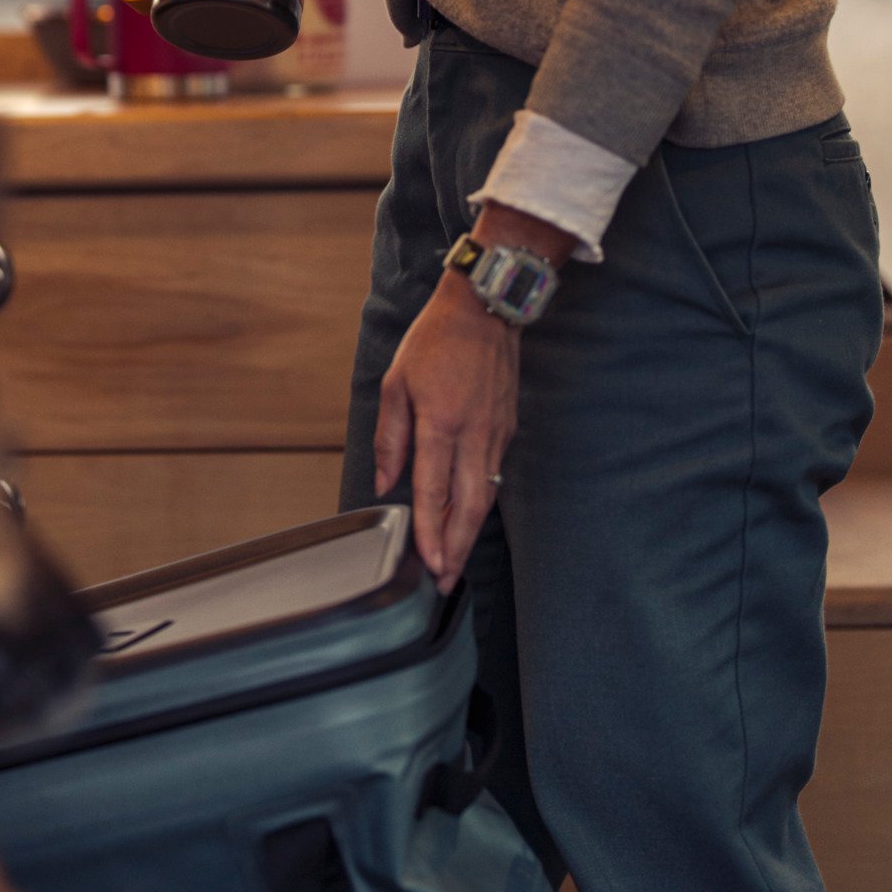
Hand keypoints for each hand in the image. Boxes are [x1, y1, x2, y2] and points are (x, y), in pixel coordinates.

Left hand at [373, 279, 519, 592]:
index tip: (427, 563)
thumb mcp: (396, 382)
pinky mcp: (506, 431)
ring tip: (453, 561)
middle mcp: (474, 435)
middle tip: (445, 581)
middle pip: (468, 508)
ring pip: (484, 498)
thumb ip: (390, 437)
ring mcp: (495, 435)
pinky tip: (466, 518)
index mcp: (441, 422)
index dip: (430, 532)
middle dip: (456, 549)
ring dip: (469, 533)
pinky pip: (492, 477)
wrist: (485, 310)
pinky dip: (479, 505)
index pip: (435, 491)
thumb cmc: (435, 341)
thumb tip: (385, 482)